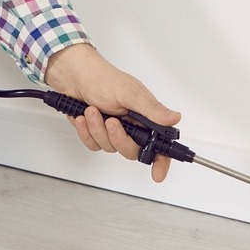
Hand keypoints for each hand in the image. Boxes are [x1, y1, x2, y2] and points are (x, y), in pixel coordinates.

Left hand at [42, 42, 182, 182]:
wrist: (74, 75)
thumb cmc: (102, 79)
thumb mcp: (129, 93)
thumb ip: (151, 110)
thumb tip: (175, 118)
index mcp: (145, 116)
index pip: (159, 144)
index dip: (161, 161)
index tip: (158, 174)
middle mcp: (132, 125)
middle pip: (132, 151)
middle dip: (118, 139)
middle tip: (112, 122)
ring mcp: (114, 130)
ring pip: (110, 148)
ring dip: (98, 130)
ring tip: (92, 110)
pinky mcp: (97, 132)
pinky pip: (94, 144)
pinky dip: (86, 132)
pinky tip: (84, 117)